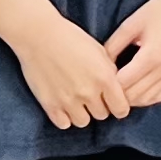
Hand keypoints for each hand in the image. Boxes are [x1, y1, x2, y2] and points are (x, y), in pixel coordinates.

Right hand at [16, 19, 130, 130]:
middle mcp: (89, 93)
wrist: (39, 35)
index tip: (114, 103)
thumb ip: (109, 72)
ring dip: (82, 113)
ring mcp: (69, 101)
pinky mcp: (50, 105)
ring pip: (83, 122)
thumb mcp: (99, 51)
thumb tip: (115, 88)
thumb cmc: (70, 38)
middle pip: (102, 115)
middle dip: (99, 106)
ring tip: (76, 99)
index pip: (121, 109)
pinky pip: (64, 124)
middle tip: (91, 95)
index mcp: (105, 78)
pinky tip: (63, 104)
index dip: (119, 107)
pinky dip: (64, 117)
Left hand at [102, 0, 160, 112]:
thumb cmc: (159, 9)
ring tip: (117, 88)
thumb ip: (113, 46)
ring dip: (130, 98)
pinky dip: (145, 98)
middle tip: (103, 85)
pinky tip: (135, 89)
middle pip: (133, 96)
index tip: (97, 78)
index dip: (107, 84)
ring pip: (146, 100)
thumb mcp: (131, 24)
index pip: (122, 84)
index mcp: (151, 56)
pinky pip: (159, 96)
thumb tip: (99, 65)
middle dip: (116, 94)